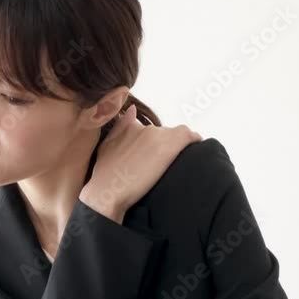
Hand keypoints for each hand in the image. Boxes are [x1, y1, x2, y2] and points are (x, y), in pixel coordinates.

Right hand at [80, 105, 202, 220]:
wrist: (109, 189)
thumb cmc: (104, 174)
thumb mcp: (106, 146)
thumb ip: (120, 127)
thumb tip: (132, 110)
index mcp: (130, 127)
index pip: (148, 128)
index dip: (153, 141)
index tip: (153, 154)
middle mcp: (146, 128)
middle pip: (164, 134)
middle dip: (164, 147)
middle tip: (160, 166)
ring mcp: (159, 135)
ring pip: (176, 137)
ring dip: (176, 148)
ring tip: (173, 165)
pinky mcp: (170, 144)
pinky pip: (190, 137)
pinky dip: (194, 142)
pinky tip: (194, 151)